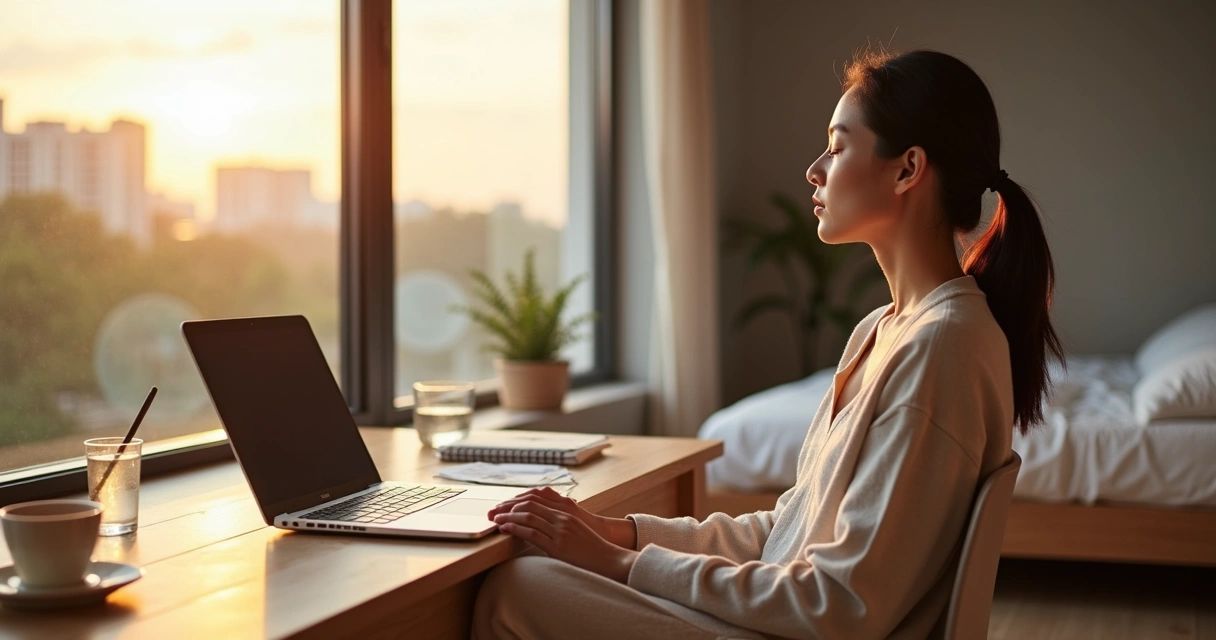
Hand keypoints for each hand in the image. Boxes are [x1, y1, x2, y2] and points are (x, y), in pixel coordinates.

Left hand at [492, 497, 638, 582]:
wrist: (610, 560)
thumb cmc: (592, 549)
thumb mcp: (574, 530)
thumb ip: (558, 525)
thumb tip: (539, 528)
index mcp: (565, 511)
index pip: (535, 498)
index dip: (516, 500)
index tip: (502, 506)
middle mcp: (562, 517)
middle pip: (528, 504)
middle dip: (507, 506)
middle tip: (492, 511)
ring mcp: (560, 530)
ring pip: (528, 516)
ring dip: (507, 516)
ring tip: (494, 520)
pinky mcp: (558, 545)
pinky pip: (533, 533)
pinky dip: (516, 528)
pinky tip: (505, 529)